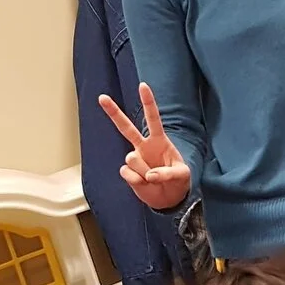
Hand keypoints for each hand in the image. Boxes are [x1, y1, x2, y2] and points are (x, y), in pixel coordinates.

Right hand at [99, 83, 192, 211]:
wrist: (169, 198)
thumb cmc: (178, 181)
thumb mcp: (182, 176)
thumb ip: (168, 174)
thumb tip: (150, 175)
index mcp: (159, 140)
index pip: (153, 118)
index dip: (148, 102)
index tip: (143, 85)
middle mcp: (143, 146)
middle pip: (126, 127)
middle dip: (114, 112)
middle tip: (101, 97)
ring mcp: (135, 159)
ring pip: (131, 159)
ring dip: (144, 171)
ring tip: (153, 178)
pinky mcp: (128, 173)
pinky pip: (128, 174)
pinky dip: (138, 182)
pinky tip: (145, 184)